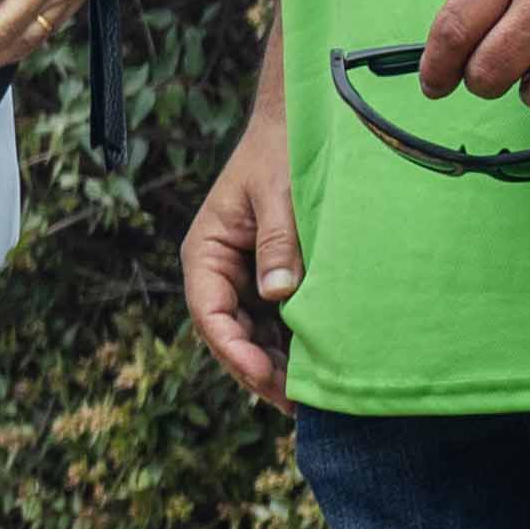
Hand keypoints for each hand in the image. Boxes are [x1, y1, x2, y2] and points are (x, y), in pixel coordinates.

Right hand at [181, 80, 298, 405]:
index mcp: (206, 252)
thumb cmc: (284, 154)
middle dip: (260, 370)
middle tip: (299, 403)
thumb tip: (278, 295)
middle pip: (231, 335)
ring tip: (314, 395)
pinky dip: (296, 344)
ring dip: (279, 363)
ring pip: (254, 334)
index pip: (211, 314)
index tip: (268, 376)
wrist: (300, 124)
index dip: (235, 351)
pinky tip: (323, 363)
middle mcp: (220, 272)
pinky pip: (278, 321)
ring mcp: (246, 278)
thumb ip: (278, 243)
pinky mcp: (274, 278)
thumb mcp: (280, 195)